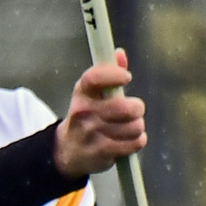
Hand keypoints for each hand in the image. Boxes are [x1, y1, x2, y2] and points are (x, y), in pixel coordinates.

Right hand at [54, 49, 146, 176]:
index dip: (114, 75)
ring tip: (129, 127)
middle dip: (137, 108)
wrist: (67, 150)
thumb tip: (119, 53)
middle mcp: (84, 112)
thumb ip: (108, 72)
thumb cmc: (86, 116)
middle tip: (134, 109)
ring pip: (133, 126)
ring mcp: (92, 133)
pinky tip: (130, 139)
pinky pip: (134, 143)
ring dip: (137, 126)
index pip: (94, 77)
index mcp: (82, 92)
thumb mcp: (91, 93)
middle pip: (124, 107)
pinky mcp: (102, 152)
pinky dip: (138, 140)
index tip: (127, 77)